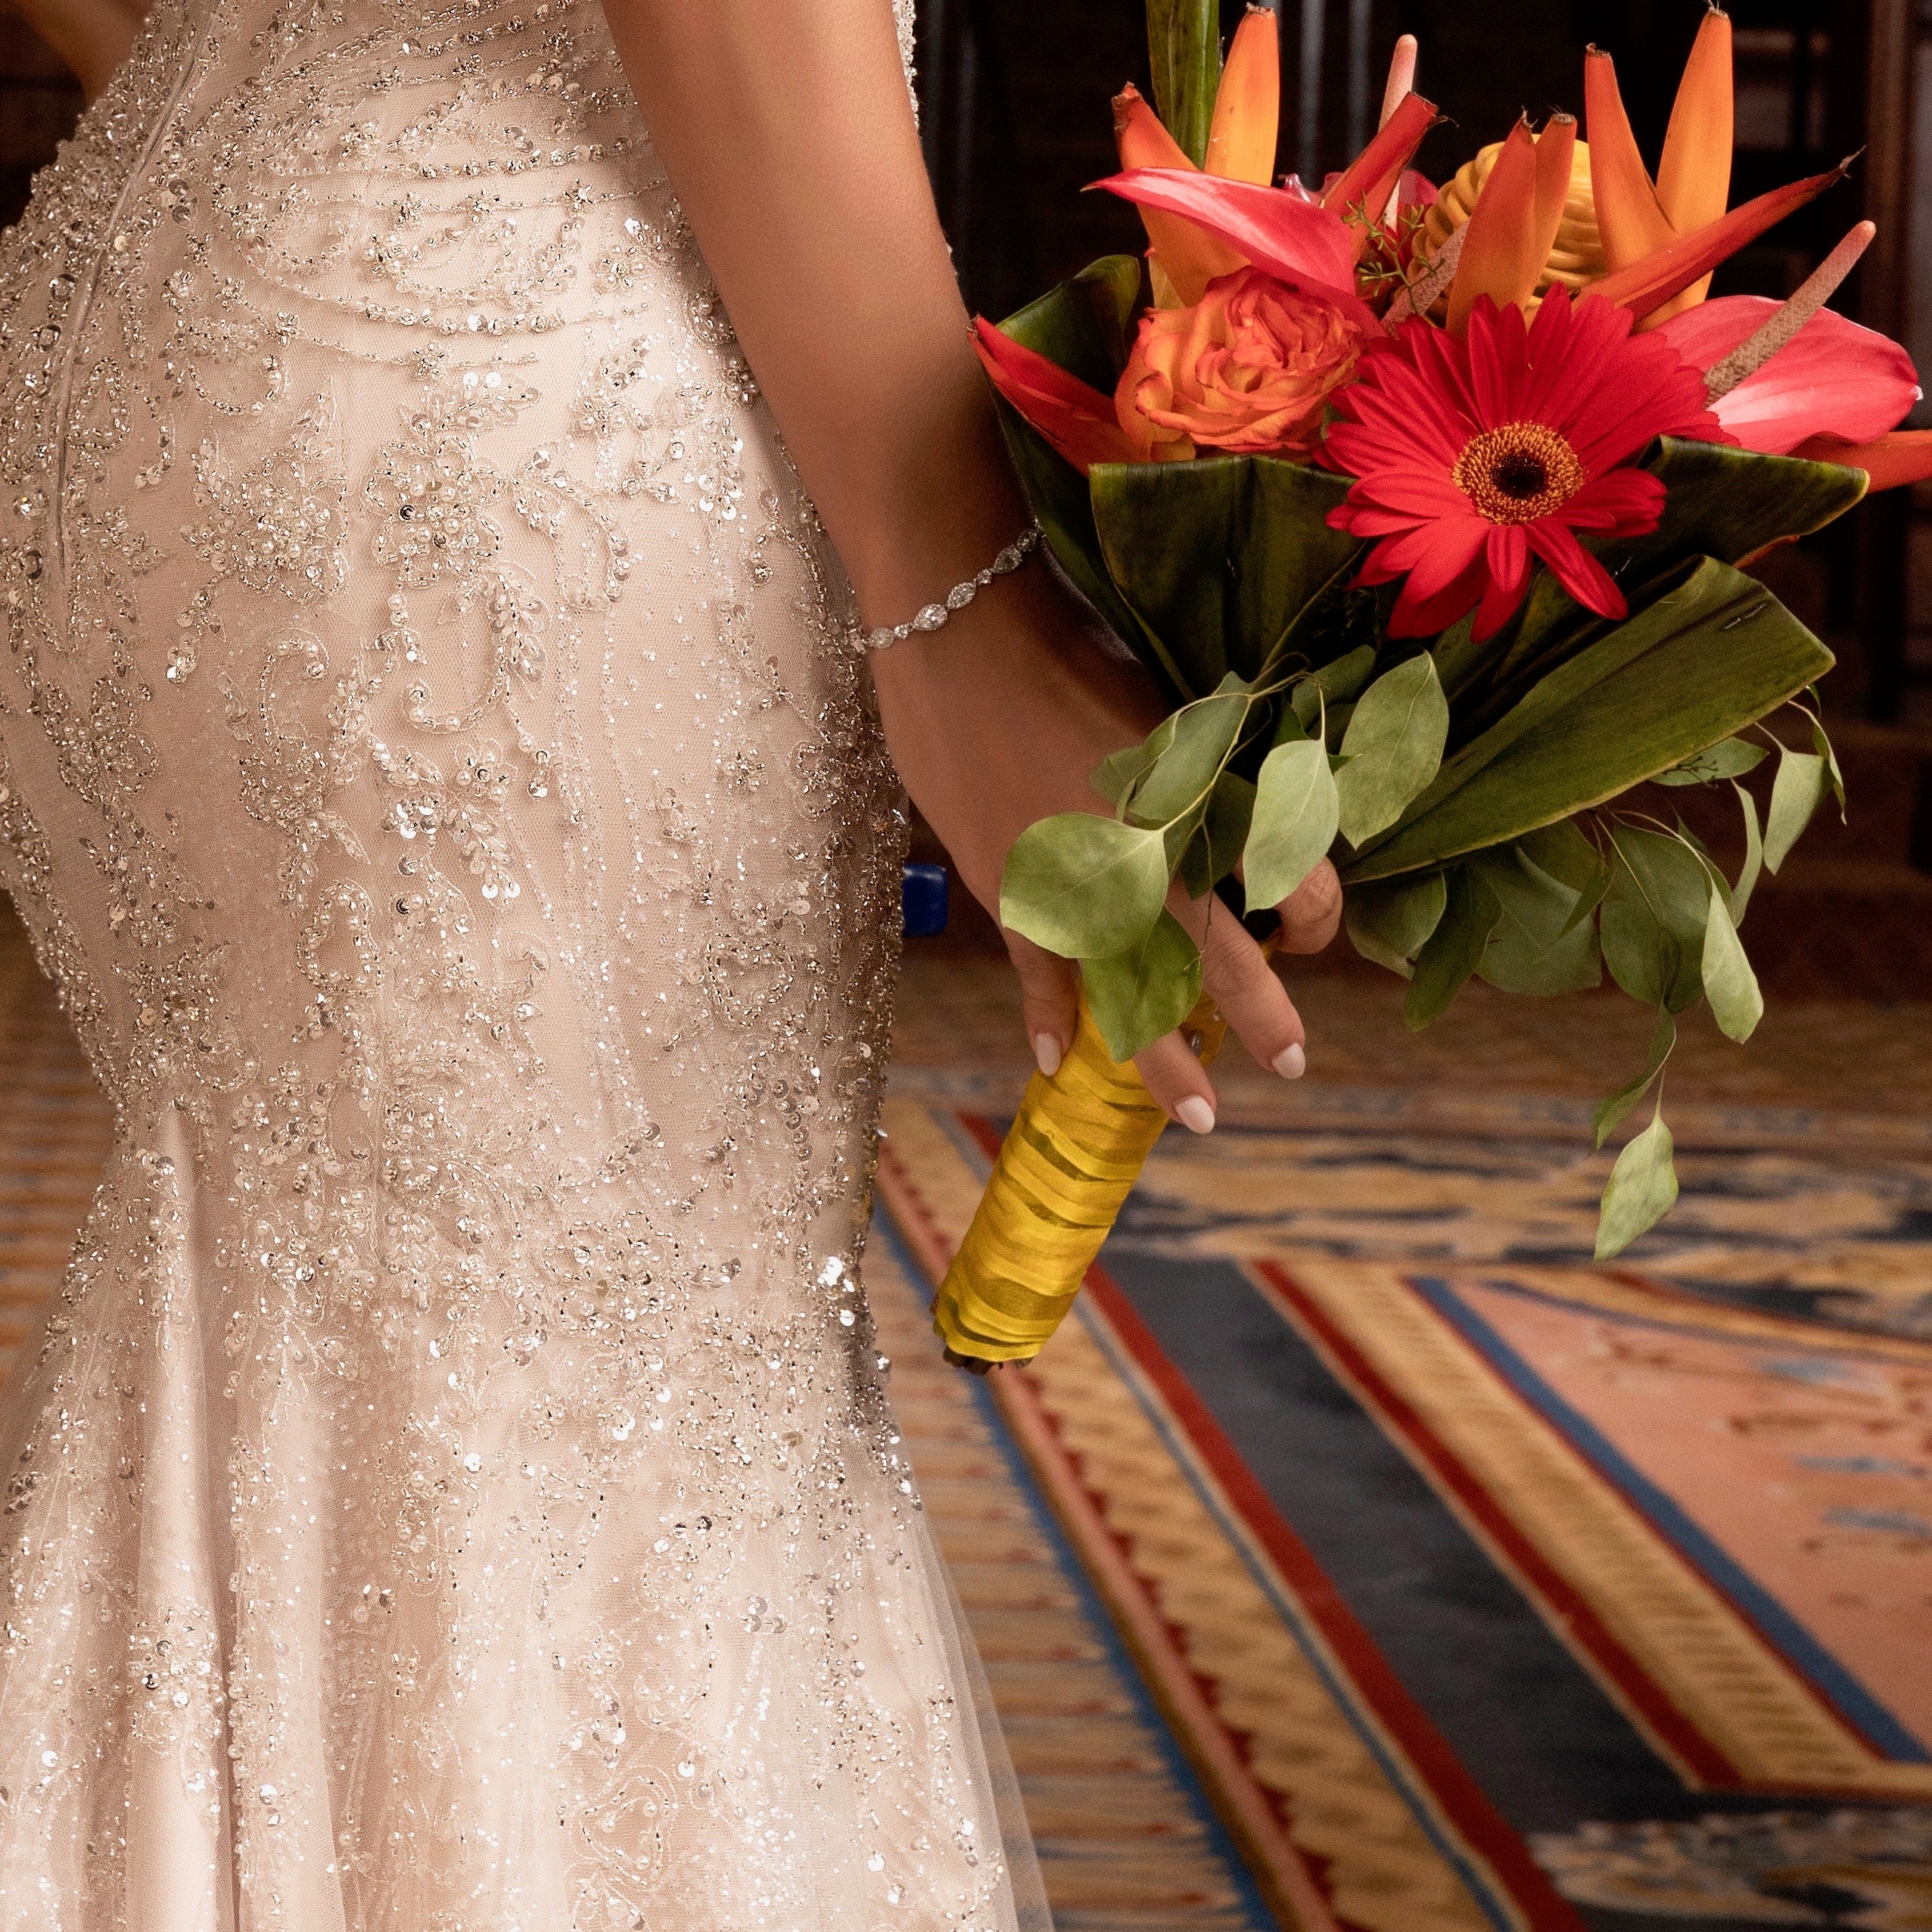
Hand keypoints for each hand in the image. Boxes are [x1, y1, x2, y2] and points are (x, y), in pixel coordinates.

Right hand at [871, 558, 1341, 1132]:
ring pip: (1130, 991)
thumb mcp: (1163, 706)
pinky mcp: (1007, 886)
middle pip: (1218, 957)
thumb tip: (1242, 816)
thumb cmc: (1069, 648)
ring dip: (1162, 1056)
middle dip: (1261, 1016)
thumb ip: (1205, 769)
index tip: (1318, 930)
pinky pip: (1036, 972)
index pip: (1287, 876)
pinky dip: (1047, 1018)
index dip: (1315, 910)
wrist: (960, 631)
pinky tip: (1057, 1062)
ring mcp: (1072, 882)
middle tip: (1295, 1061)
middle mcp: (1143, 853)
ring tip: (1194, 1110)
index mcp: (1196, 799)